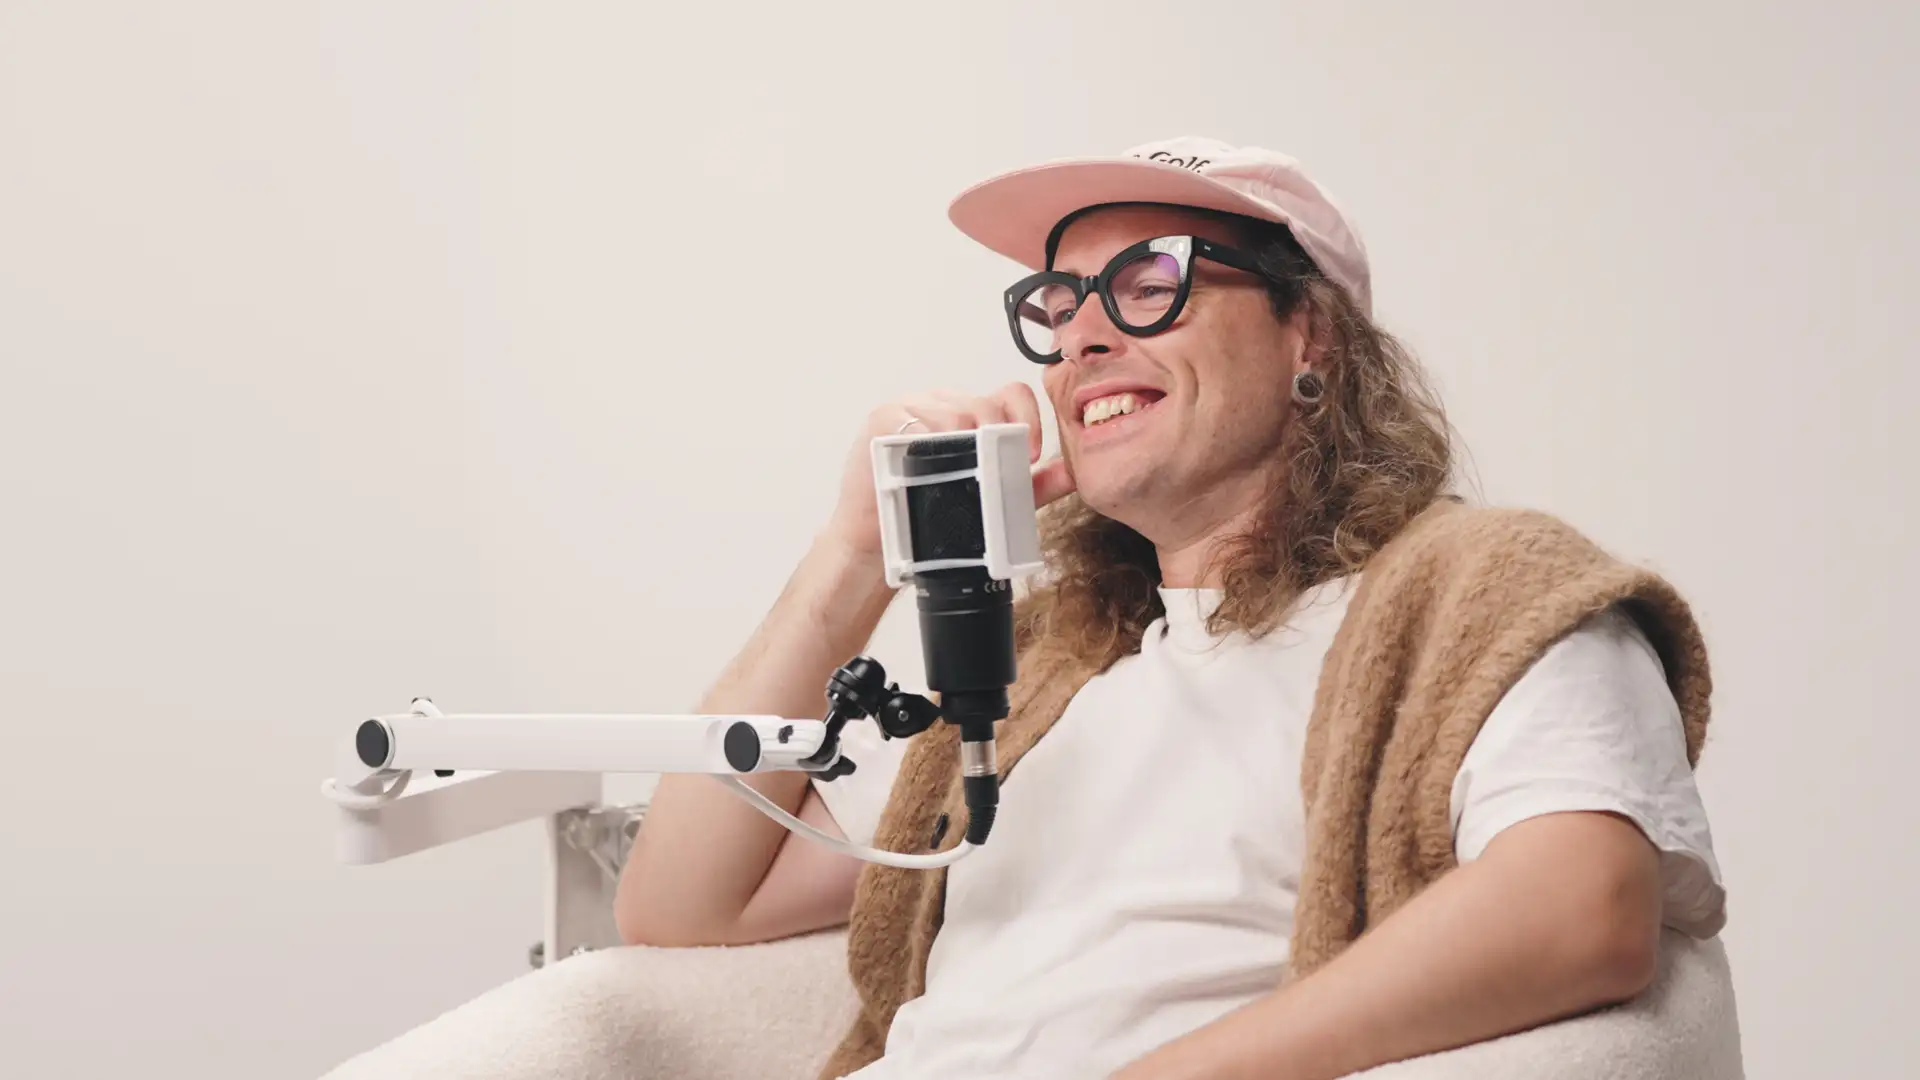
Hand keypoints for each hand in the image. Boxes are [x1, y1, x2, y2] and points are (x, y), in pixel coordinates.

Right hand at [822, 381, 1075, 557]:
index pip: (1011, 394)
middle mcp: (944, 403)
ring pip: (955, 411)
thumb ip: (1034, 484)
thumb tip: (1074, 474)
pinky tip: (932, 462)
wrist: (880, 540)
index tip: (1034, 452)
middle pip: (985, 403)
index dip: (1029, 416)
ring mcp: (912, 407)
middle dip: (999, 437)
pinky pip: (916, 420)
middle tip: (998, 469)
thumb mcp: (993, 498)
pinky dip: (930, 440)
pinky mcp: (883, 418)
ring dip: (967, 442)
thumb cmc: (932, 513)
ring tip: (964, 470)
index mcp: (971, 413)